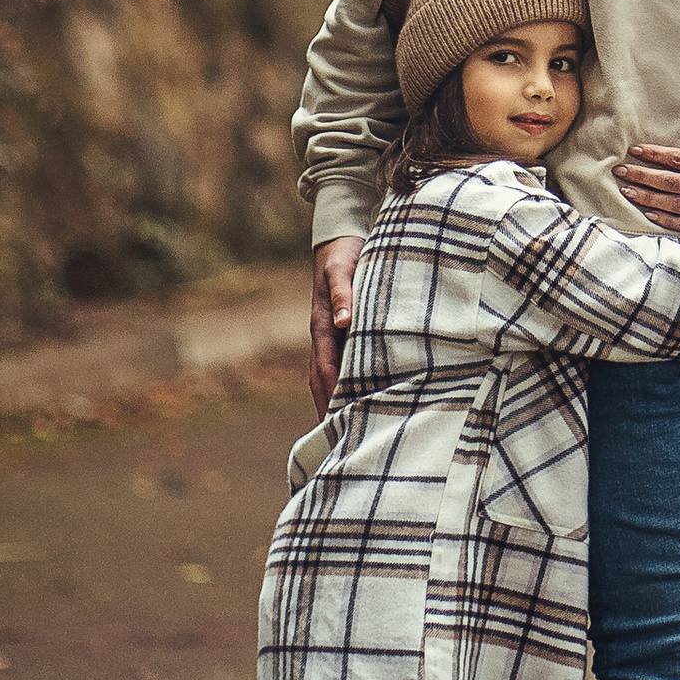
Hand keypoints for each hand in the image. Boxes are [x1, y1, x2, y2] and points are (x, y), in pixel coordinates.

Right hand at [309, 237, 360, 415]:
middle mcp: (325, 334)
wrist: (339, 239)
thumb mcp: (343, 269)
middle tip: (335, 441)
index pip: (325, 370)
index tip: (335, 422)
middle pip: (321, 379)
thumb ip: (343, 293)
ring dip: (333, 398)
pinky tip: (359, 394)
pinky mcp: (343, 330)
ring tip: (345, 428)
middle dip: (326, 407)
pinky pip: (341, 362)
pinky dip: (345, 382)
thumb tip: (344, 322)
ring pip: (329, 373)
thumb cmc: (344, 254)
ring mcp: (332, 334)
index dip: (330, 395)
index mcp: (323, 326)